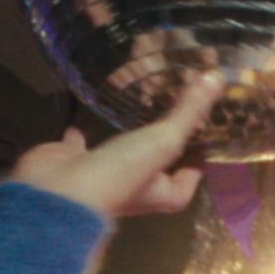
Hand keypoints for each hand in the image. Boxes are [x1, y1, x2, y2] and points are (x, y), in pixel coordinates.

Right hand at [11, 75, 224, 217]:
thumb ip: (189, 111)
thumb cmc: (118, 177)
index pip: (194, 166)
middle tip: (176, 84)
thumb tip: (218, 78)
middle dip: (167, 117)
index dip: (202, 141)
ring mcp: (106, 170)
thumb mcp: (163, 143)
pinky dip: (88, 115)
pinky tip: (94, 94)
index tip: (207, 111)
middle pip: (160, 147)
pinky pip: (84, 132)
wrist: (55, 195)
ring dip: (133, 113)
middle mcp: (139, 184)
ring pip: (125, 137)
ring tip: (143, 81)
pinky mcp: (76, 157)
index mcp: (166, 192)